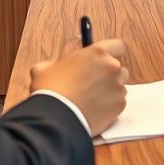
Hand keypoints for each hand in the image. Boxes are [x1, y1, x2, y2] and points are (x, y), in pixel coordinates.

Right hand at [15, 38, 129, 135]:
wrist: (56, 118)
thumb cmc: (51, 90)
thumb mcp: (44, 69)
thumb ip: (54, 64)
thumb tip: (52, 67)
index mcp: (97, 52)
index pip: (118, 46)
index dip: (112, 53)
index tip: (104, 60)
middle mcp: (112, 67)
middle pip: (119, 68)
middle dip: (109, 75)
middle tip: (93, 83)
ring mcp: (118, 87)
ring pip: (119, 86)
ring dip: (110, 91)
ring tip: (92, 100)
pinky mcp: (119, 105)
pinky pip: (118, 102)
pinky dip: (109, 106)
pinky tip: (94, 110)